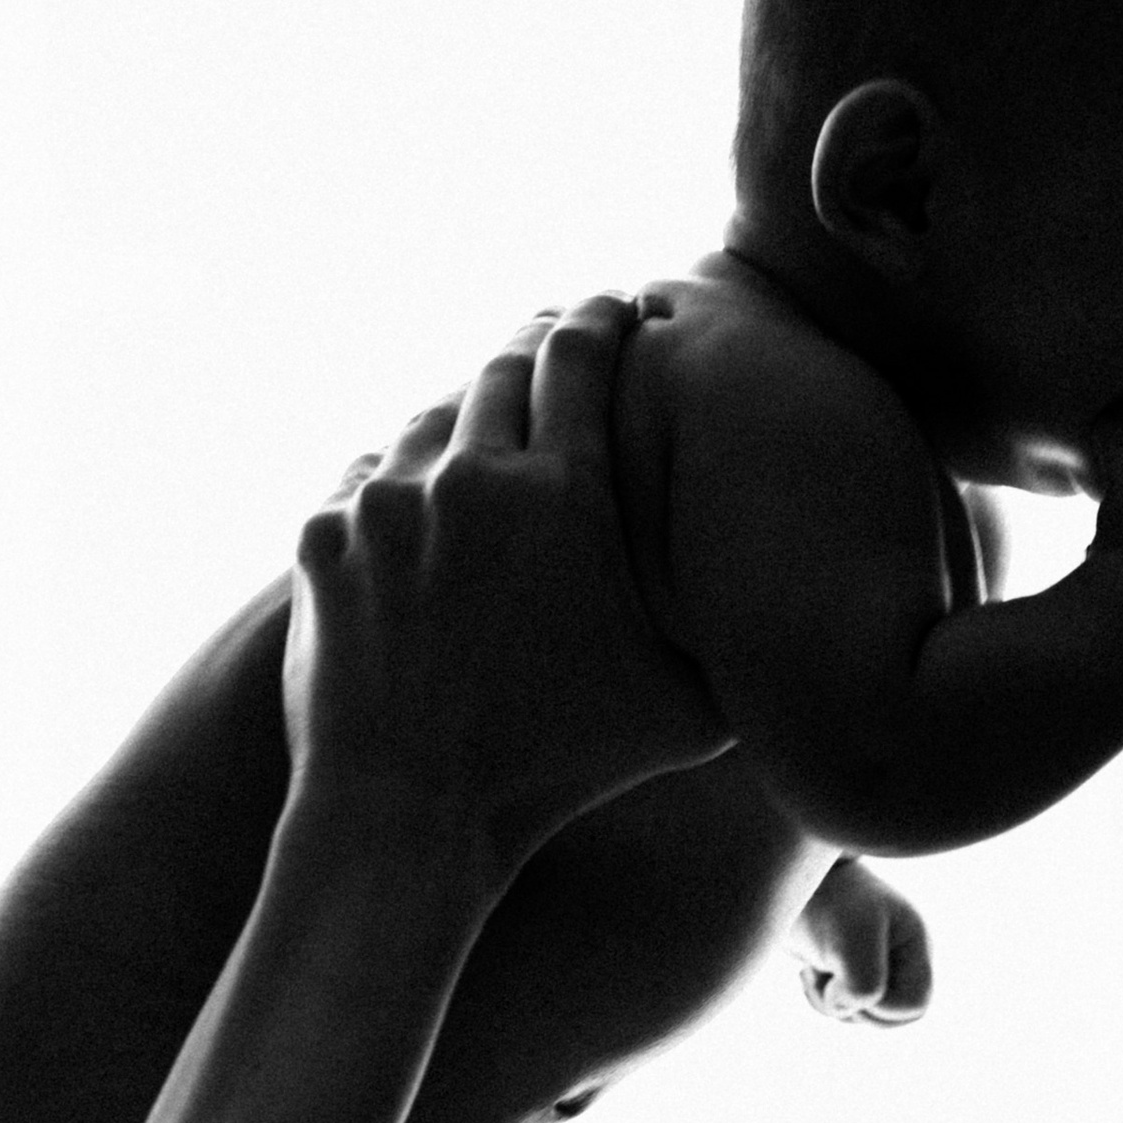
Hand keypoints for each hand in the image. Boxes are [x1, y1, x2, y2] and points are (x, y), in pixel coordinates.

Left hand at [286, 300, 726, 872]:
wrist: (410, 816)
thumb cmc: (563, 772)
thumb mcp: (690, 708)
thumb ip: (732, 633)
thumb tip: (798, 606)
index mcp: (566, 497)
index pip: (583, 356)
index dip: (601, 318)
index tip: (614, 306)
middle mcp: (473, 478)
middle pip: (504, 364)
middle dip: (535, 345)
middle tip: (558, 339)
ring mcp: (388, 502)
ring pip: (431, 420)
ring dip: (466, 416)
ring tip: (491, 429)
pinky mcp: (323, 535)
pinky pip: (369, 477)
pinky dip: (400, 483)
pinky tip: (424, 504)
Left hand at [787, 856, 932, 1026]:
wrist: (785, 873)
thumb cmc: (823, 901)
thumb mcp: (848, 941)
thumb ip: (864, 985)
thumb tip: (851, 1009)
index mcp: (914, 943)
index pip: (914, 1006)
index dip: (879, 1005)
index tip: (844, 976)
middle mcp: (901, 955)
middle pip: (891, 1018)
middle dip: (854, 1008)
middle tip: (829, 978)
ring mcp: (877, 962)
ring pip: (865, 1015)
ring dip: (833, 1003)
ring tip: (815, 971)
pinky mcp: (850, 966)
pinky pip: (845, 1007)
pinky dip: (822, 998)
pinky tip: (810, 972)